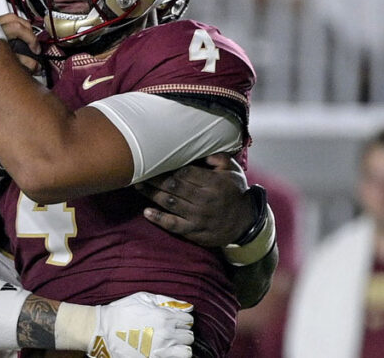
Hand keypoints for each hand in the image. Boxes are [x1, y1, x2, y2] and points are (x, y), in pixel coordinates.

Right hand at [94, 292, 193, 357]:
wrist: (104, 330)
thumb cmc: (122, 311)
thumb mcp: (143, 298)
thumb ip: (167, 301)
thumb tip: (188, 307)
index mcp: (164, 316)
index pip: (188, 320)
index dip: (182, 320)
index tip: (175, 322)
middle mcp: (167, 333)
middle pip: (189, 336)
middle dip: (182, 333)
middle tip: (172, 333)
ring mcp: (162, 349)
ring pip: (187, 350)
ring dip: (181, 347)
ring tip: (171, 344)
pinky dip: (176, 355)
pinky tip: (167, 352)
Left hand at [134, 154, 251, 247]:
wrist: (246, 223)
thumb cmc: (234, 192)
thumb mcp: (233, 171)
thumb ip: (218, 157)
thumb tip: (200, 150)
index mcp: (214, 183)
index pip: (185, 172)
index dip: (167, 167)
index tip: (154, 161)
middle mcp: (205, 200)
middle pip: (174, 186)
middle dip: (154, 178)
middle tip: (139, 171)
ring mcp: (198, 217)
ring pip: (170, 203)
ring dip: (151, 194)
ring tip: (138, 186)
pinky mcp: (194, 232)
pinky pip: (173, 225)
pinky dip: (159, 218)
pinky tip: (146, 212)